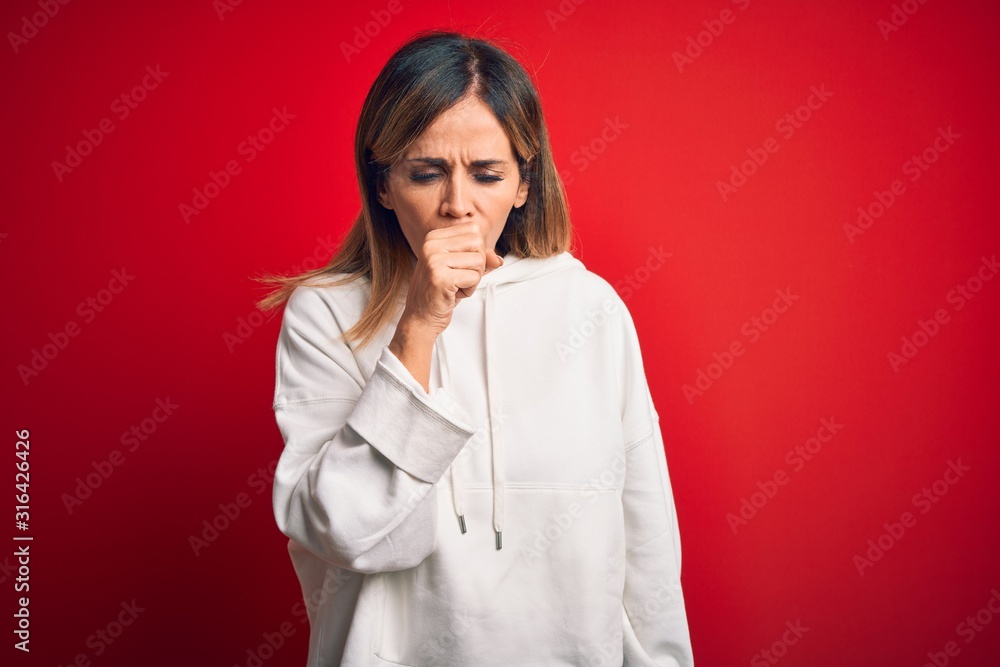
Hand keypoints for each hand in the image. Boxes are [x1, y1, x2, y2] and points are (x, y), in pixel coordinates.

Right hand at [400, 220, 502, 337]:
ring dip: (473, 279)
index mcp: (434, 237)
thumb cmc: (440, 293)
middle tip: (460, 278)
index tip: (459, 266)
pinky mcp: (440, 277)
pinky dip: (470, 290)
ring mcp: (434, 260)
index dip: (476, 251)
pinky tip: (454, 294)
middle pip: (478, 243)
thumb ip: (479, 259)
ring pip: (479, 260)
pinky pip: (474, 278)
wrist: (421, 318)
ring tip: (456, 286)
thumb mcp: (460, 269)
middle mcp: (432, 245)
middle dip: (477, 264)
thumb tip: (498, 259)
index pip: (474, 230)